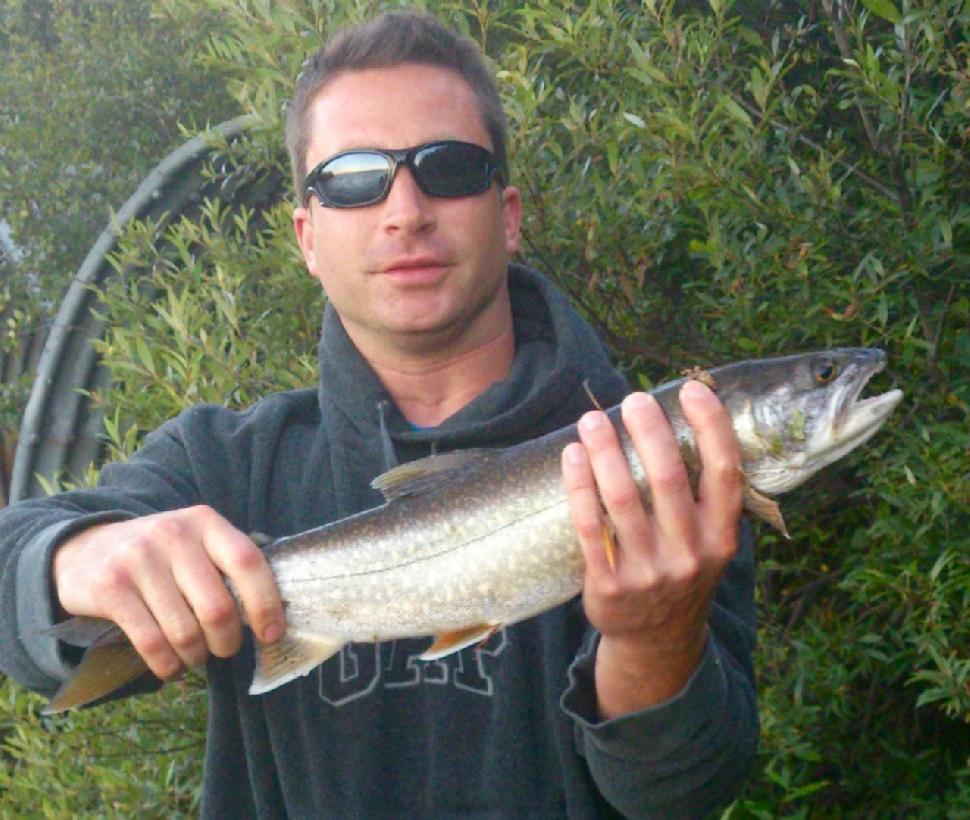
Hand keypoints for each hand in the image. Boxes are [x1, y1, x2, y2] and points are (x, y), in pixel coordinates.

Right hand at [52, 505, 283, 681]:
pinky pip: (151, 643)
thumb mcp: (195, 544)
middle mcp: (174, 534)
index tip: (272, 634)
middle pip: (218, 608)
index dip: (265, 604)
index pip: (248, 563)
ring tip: (195, 655)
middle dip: (227, 642)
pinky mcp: (111, 588)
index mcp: (205, 522)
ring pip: (185, 632)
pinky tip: (171, 666)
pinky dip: (167, 665)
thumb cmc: (160, 555)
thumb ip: (228, 568)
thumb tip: (271, 618)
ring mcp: (139, 559)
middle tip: (225, 648)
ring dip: (196, 656)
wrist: (84, 549)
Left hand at [562, 380, 743, 718]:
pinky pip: (591, 525)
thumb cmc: (680, 571)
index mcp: (722, 535)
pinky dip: (579, 486)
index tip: (693, 390)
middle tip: (633, 399)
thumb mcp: (708, 542)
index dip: (712, 427)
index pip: (725, 472)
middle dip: (649, 430)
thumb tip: (676, 422)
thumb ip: (702, 496)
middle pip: (668, 478)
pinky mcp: (610, 584)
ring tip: (591, 420)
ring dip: (605, 451)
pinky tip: (571, 456)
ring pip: (624, 498)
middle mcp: (691, 553)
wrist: (656, 640)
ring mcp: (650, 570)